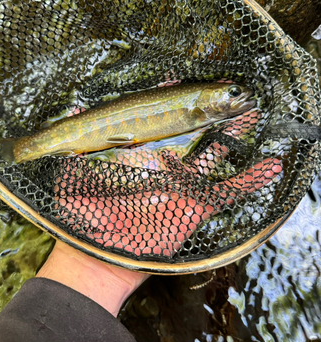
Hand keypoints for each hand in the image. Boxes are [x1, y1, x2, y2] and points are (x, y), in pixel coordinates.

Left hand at [43, 109, 282, 313]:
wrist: (98, 258)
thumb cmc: (84, 218)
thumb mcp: (71, 178)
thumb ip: (74, 147)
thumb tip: (76, 112)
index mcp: (138, 156)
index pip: (158, 123)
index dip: (170, 104)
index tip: (179, 83)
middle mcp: (162, 166)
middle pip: (190, 133)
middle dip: (208, 113)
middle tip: (226, 91)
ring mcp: (181, 184)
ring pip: (212, 156)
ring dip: (232, 136)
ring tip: (251, 115)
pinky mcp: (194, 207)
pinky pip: (225, 193)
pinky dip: (248, 181)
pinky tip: (269, 166)